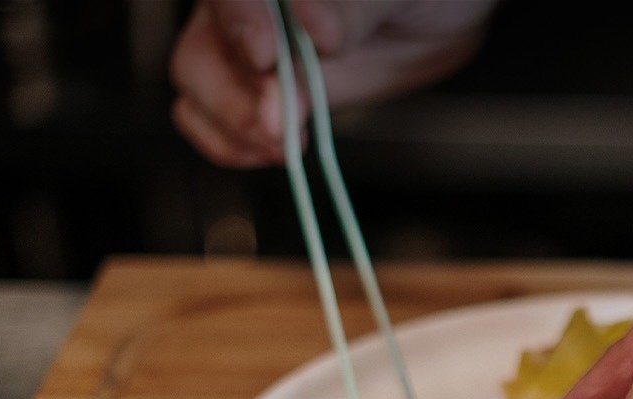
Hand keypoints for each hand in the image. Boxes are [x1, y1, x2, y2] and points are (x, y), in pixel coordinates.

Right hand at [168, 0, 495, 167]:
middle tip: (279, 124)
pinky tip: (278, 152)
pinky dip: (236, 146)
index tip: (264, 56)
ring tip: (286, 144)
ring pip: (199, 89)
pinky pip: (218, 124)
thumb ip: (349, 7)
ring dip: (235, 128)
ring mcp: (242, 54)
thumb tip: (316, 31)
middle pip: (200, 50)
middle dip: (234, 96)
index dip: (239, 22)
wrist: (434, 17)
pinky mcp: (260, 95)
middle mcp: (244, 11)